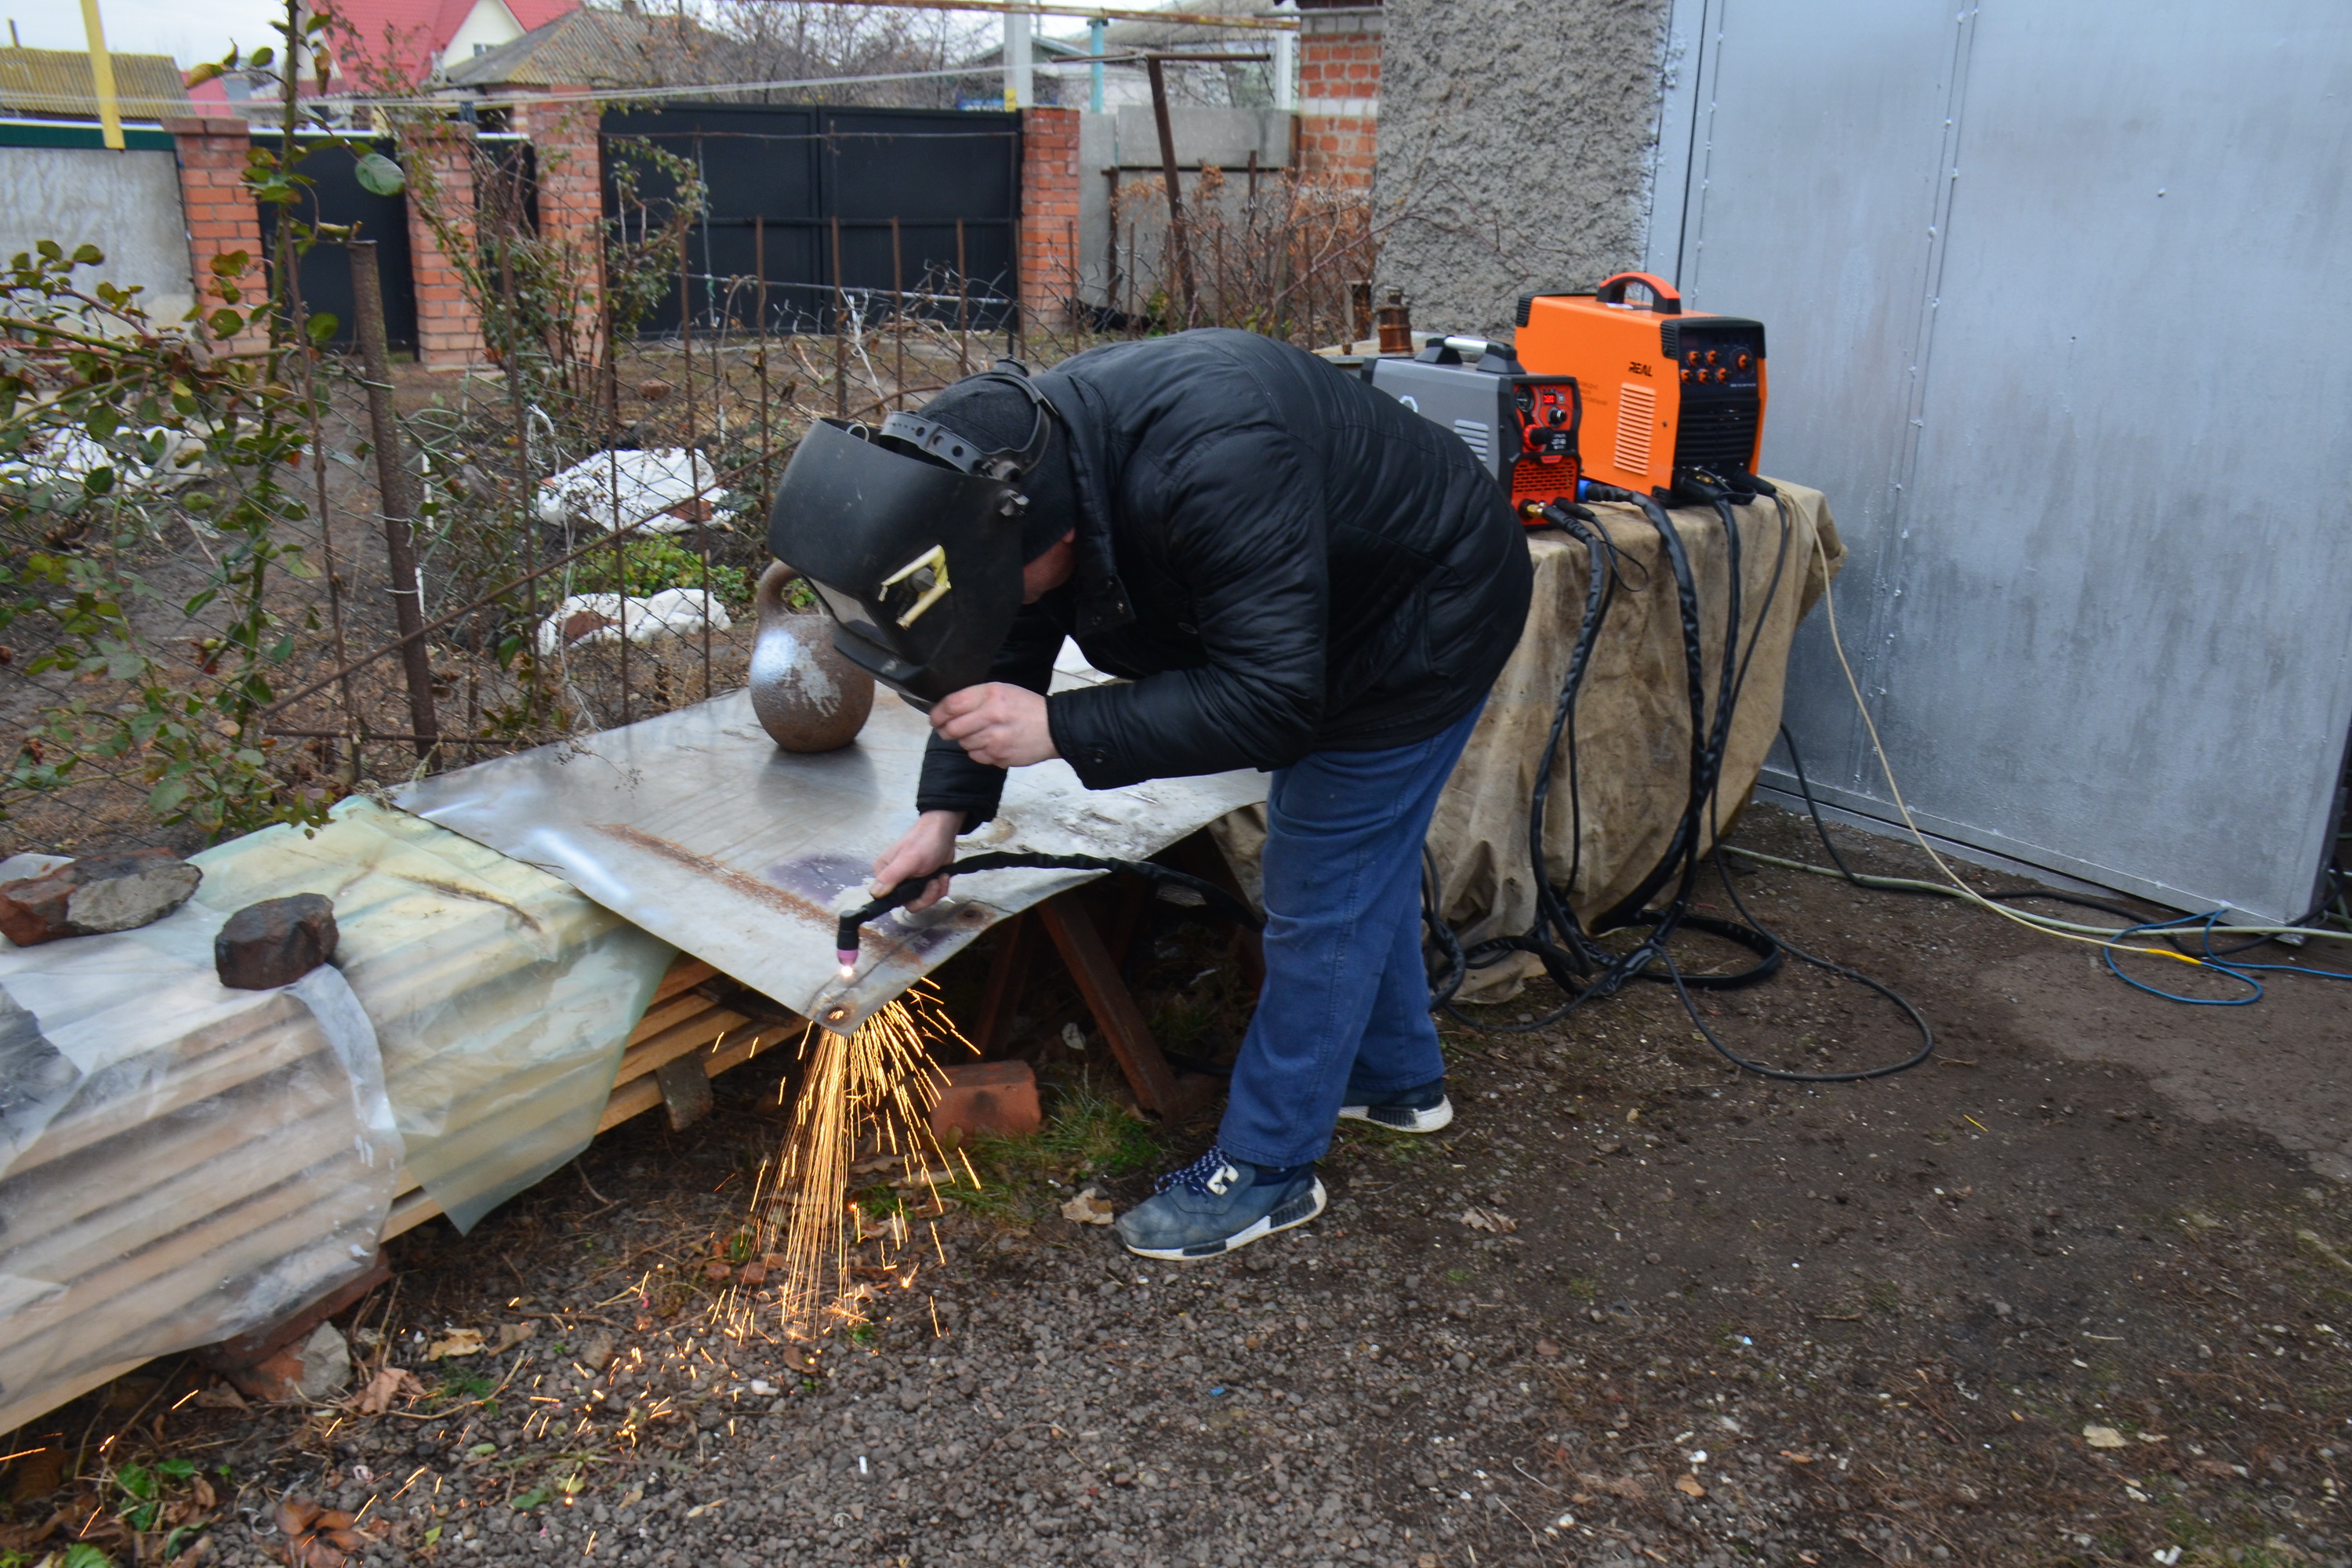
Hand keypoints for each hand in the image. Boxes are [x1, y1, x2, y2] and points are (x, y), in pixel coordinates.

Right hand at [871, 809, 963, 912]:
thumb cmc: (924, 842)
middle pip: (908, 902)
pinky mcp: (923, 882)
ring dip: (936, 891)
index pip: (887, 899)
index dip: (905, 899)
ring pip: (922, 900)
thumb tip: (874, 894)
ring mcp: (909, 882)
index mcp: (884, 873)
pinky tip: (943, 875)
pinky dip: (940, 887)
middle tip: (934, 881)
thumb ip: (890, 877)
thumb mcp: (908, 860)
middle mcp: (894, 879)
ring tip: (940, 876)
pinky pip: (931, 896)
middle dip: (926, 895)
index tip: (918, 889)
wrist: (945, 831)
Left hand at [930, 683, 1057, 767]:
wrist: (1054, 728)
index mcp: (990, 695)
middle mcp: (991, 716)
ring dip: (965, 740)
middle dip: (946, 730)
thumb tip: (946, 709)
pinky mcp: (1000, 756)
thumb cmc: (1026, 707)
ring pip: (963, 744)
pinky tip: (991, 744)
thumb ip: (975, 697)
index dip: (937, 713)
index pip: (951, 705)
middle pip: (952, 729)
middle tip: (947, 730)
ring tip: (980, 734)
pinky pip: (976, 756)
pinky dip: (978, 751)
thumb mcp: (1001, 690)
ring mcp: (995, 739)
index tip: (935, 717)